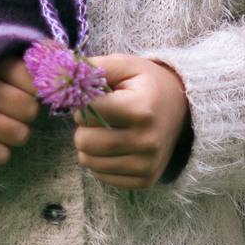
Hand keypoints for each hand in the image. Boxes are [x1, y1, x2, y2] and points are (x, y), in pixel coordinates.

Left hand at [72, 54, 190, 189]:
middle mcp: (146, 141)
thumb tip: (61, 77)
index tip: (97, 99)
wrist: (182, 109)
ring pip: (88, 161)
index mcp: (141, 110)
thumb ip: (93, 67)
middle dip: (83, 127)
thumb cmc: (147, 85)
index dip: (84, 104)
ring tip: (106, 132)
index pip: (86, 113)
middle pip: (84, 141)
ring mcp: (147, 164)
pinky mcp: (145, 180)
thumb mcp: (125, 65)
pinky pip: (101, 177)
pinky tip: (115, 147)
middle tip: (99, 118)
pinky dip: (101, 162)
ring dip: (90, 146)